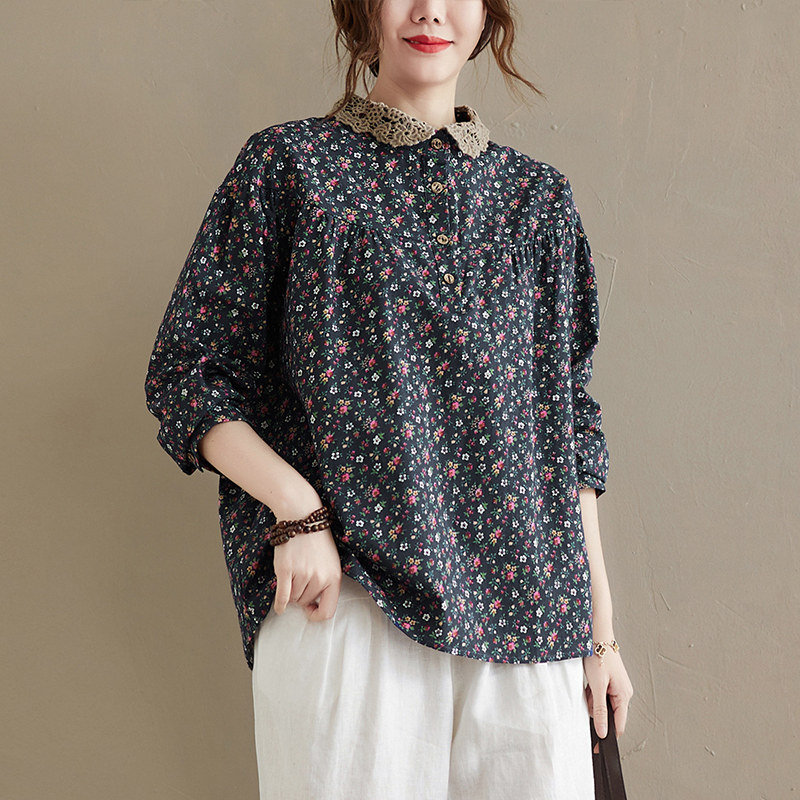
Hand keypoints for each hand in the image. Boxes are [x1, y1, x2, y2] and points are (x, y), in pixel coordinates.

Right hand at [271, 495, 342, 621]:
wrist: (301, 515)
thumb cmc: (316, 539)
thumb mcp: (331, 561)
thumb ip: (326, 583)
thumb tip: (314, 605)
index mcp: (334, 577)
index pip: (328, 611)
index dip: (317, 614)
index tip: (310, 610)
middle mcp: (319, 578)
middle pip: (305, 603)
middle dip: (301, 595)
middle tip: (300, 577)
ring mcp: (302, 574)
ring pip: (293, 598)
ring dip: (291, 590)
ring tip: (294, 571)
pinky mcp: (285, 570)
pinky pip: (282, 596)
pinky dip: (280, 604)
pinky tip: (279, 608)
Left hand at [583, 646, 633, 738]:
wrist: (596, 634)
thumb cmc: (599, 655)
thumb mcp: (597, 685)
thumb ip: (600, 710)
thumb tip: (603, 731)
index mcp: (624, 696)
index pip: (618, 725)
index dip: (607, 736)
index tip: (596, 746)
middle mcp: (623, 693)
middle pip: (609, 714)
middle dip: (596, 710)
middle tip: (589, 695)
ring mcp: (617, 686)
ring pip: (602, 704)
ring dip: (593, 699)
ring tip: (589, 683)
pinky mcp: (610, 681)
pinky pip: (600, 694)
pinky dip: (592, 691)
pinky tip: (589, 680)